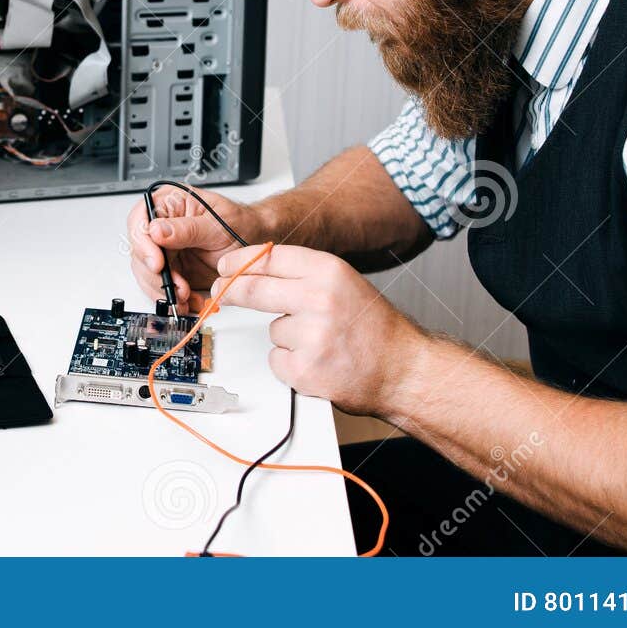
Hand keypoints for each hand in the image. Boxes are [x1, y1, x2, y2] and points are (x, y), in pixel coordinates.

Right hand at [128, 186, 265, 312]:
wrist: (253, 241)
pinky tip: (189, 301)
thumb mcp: (215, 225)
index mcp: (168, 204)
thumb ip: (186, 228)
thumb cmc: (238, 224)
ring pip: (147, 274)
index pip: (140, 221)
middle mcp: (161, 226)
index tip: (157, 263)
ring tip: (185, 298)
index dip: (143, 244)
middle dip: (156, 276)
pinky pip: (161, 287)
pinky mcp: (171, 269)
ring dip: (164, 291)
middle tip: (175, 288)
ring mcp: (165, 249)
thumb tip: (156, 230)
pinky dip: (173, 299)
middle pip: (140, 253)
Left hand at [210, 244, 425, 418]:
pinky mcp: (305, 368)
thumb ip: (304, 274)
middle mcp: (319, 299)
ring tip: (320, 342)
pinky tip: (317, 361)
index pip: (269, 258)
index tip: (225, 266)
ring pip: (272, 330)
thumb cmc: (375, 328)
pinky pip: (277, 360)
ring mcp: (311, 335)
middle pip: (254, 289)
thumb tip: (256, 268)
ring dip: (286, 339)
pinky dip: (291, 364)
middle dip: (231, 291)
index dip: (240, 261)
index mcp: (329, 272)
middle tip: (223, 292)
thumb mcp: (344, 283)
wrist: (403, 369)